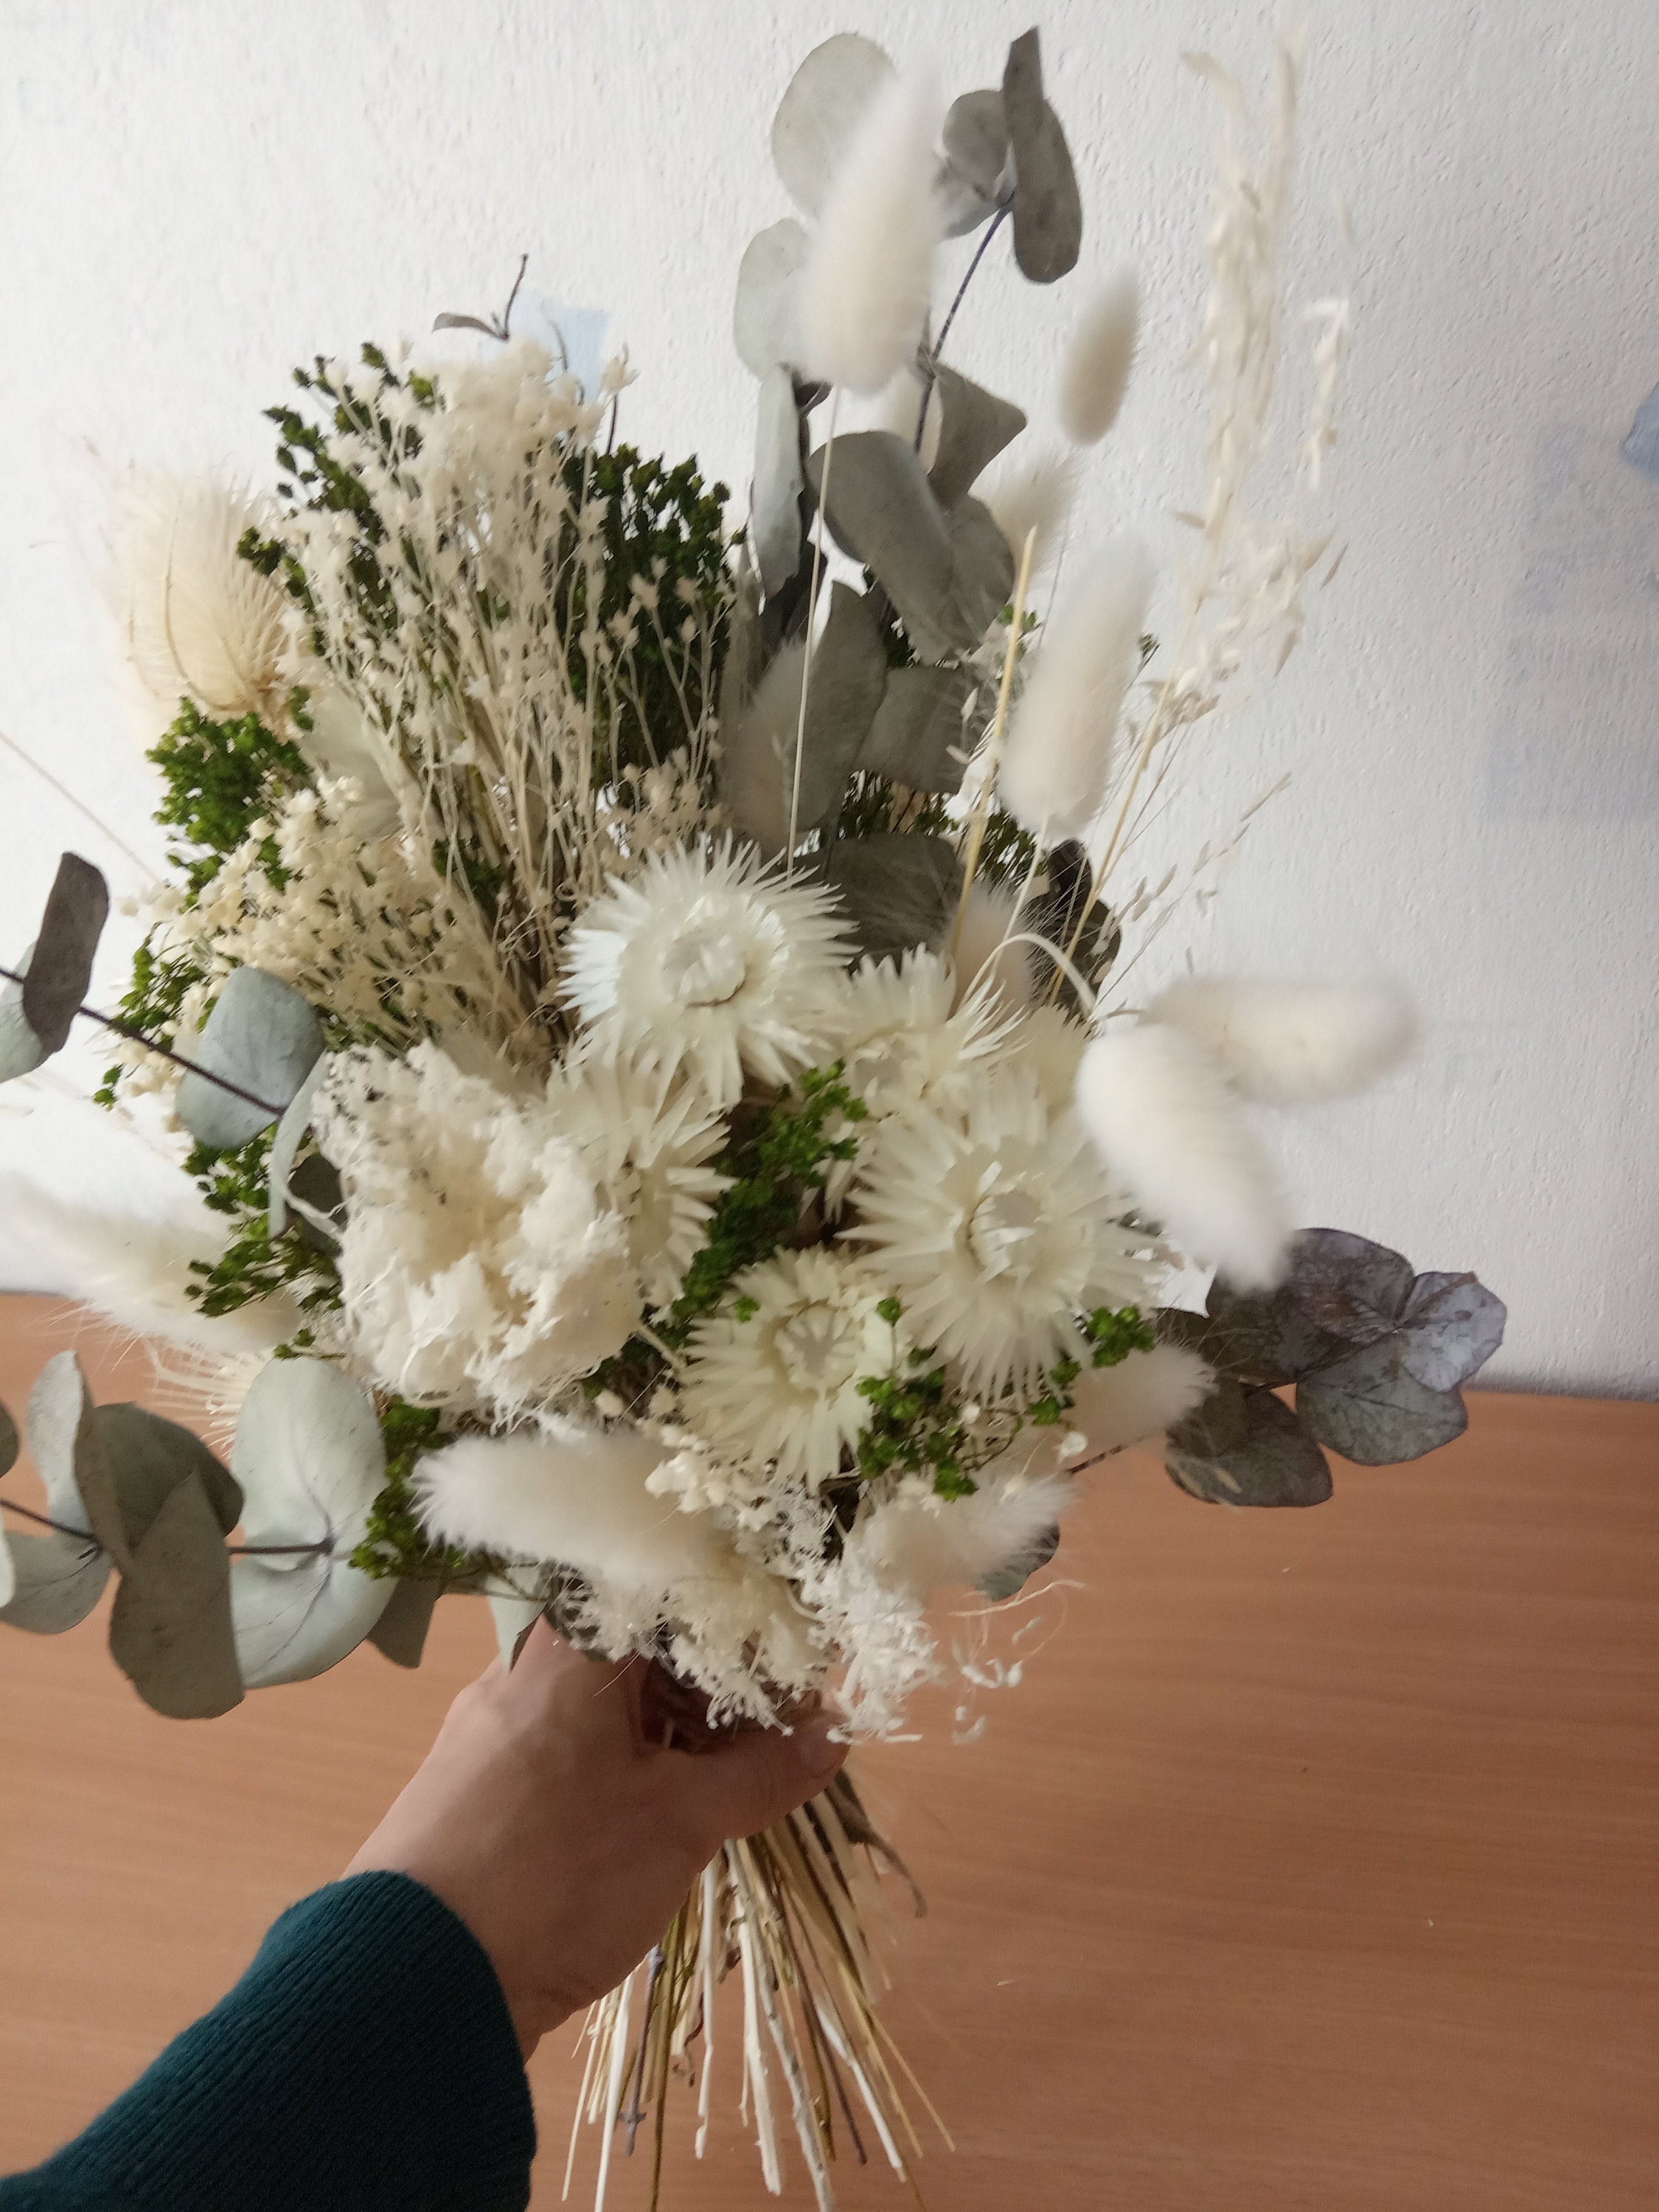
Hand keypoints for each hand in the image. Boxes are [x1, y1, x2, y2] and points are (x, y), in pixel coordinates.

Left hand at [346, 1621, 845, 2055]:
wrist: (414, 1976)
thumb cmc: (557, 1871)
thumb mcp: (679, 1821)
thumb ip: (761, 1772)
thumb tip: (833, 1734)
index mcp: (574, 1641)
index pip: (683, 1597)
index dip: (753, 1632)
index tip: (805, 1677)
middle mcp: (528, 1663)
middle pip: (647, 1650)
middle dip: (720, 1693)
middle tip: (783, 1739)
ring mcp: (496, 1723)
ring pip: (610, 1704)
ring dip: (677, 1736)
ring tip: (734, 1785)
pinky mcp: (480, 1781)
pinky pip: (573, 1748)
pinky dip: (628, 1767)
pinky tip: (663, 1815)